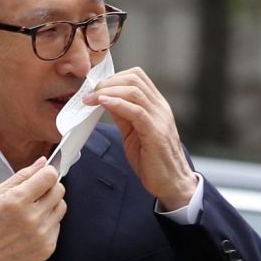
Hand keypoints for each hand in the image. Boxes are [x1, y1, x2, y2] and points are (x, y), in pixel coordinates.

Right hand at [0, 158, 65, 260]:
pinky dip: (47, 223)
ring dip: (50, 205)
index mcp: (17, 201)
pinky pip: (57, 226)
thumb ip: (21, 176)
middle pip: (59, 191)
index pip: (50, 176)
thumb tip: (42, 162)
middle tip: (35, 194)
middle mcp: (32, 219)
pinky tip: (31, 227)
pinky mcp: (46, 249)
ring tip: (32, 211)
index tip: (42, 176)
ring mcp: (41, 235)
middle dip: (49, 187)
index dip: (47, 173)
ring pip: (61, 208)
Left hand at [83, 67, 196, 209]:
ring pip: (134, 91)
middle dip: (107, 82)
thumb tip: (106, 100)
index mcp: (156, 106)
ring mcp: (159, 119)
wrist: (171, 183)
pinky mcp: (155, 133)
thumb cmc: (153, 161)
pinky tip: (102, 103)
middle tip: (89, 93)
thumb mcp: (133, 133)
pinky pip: (136, 111)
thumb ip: (123, 116)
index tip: (95, 88)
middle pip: (134, 78)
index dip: (113, 77)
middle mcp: (160, 108)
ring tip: (90, 99)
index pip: (136, 77)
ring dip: (108, 91)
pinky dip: (117, 104)